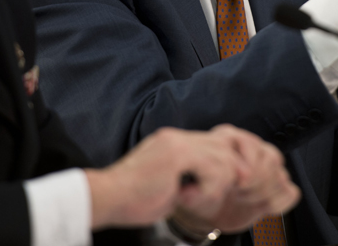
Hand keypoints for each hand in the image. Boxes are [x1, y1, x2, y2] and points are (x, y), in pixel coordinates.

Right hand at [84, 125, 297, 232]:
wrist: (107, 198)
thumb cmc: (131, 199)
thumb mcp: (167, 186)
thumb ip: (188, 179)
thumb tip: (214, 185)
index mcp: (173, 142)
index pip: (214, 145)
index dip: (225, 167)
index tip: (224, 188)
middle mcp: (177, 137)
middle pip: (224, 147)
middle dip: (230, 174)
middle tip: (217, 196)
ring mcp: (176, 143)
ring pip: (223, 158)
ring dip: (218, 185)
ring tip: (196, 200)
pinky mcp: (176, 154)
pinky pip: (212, 168)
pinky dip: (208, 188)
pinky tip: (187, 198)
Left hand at [173, 125, 299, 233]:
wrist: (205, 207)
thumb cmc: (198, 190)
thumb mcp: (190, 187)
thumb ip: (193, 188)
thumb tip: (196, 192)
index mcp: (230, 137)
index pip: (253, 145)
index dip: (246, 169)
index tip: (236, 185)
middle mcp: (252, 146)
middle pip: (271, 159)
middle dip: (254, 182)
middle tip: (239, 192)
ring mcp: (267, 164)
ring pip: (281, 175)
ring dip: (263, 193)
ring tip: (244, 198)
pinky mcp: (277, 184)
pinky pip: (290, 192)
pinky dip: (277, 203)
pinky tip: (259, 206)